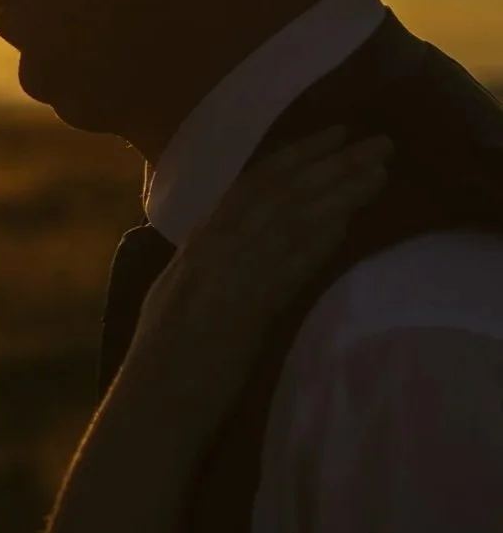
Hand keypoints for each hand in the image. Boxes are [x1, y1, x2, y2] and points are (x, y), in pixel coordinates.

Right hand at [115, 127, 391, 443]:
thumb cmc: (164, 359)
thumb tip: (225, 243)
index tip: (332, 134)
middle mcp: (213, 250)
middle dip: (331, 162)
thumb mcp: (177, 294)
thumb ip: (204, 263)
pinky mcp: (245, 308)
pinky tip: (347, 224)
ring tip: (379, 170)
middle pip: (280, 192)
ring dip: (340, 191)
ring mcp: (229, 276)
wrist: (153, 399)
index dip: (295, 154)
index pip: (252, 184)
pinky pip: (286, 265)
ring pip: (290, 219)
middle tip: (376, 140)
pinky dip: (317, 241)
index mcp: (198, 244)